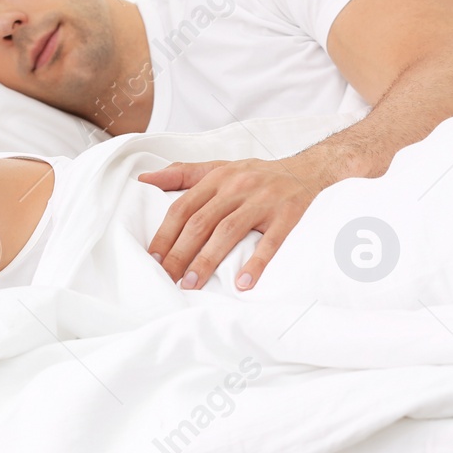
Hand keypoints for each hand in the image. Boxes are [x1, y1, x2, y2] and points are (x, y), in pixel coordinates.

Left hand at [139, 158, 319, 291]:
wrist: (307, 169)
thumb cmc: (255, 175)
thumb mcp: (218, 168)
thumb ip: (181, 174)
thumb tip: (144, 180)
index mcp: (217, 179)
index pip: (183, 208)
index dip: (166, 234)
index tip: (152, 258)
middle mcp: (237, 188)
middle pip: (201, 222)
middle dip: (180, 253)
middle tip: (167, 278)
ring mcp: (263, 202)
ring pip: (228, 232)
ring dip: (208, 259)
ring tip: (192, 283)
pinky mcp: (287, 216)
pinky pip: (270, 242)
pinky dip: (256, 263)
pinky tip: (242, 283)